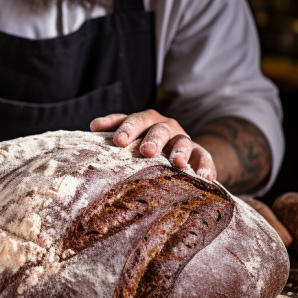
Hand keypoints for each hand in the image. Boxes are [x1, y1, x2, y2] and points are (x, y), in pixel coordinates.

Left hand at [90, 109, 216, 180]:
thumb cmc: (141, 148)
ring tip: (178, 163)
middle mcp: (164, 126)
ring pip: (183, 141)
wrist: (176, 151)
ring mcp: (182, 138)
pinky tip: (206, 177)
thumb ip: (111, 136)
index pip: (133, 120)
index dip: (125, 128)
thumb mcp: (129, 141)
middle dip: (153, 139)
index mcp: (145, 121)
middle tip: (147, 152)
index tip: (117, 141)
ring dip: (180, 151)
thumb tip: (91, 130)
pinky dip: (206, 166)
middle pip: (158, 128)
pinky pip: (204, 156)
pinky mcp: (198, 152)